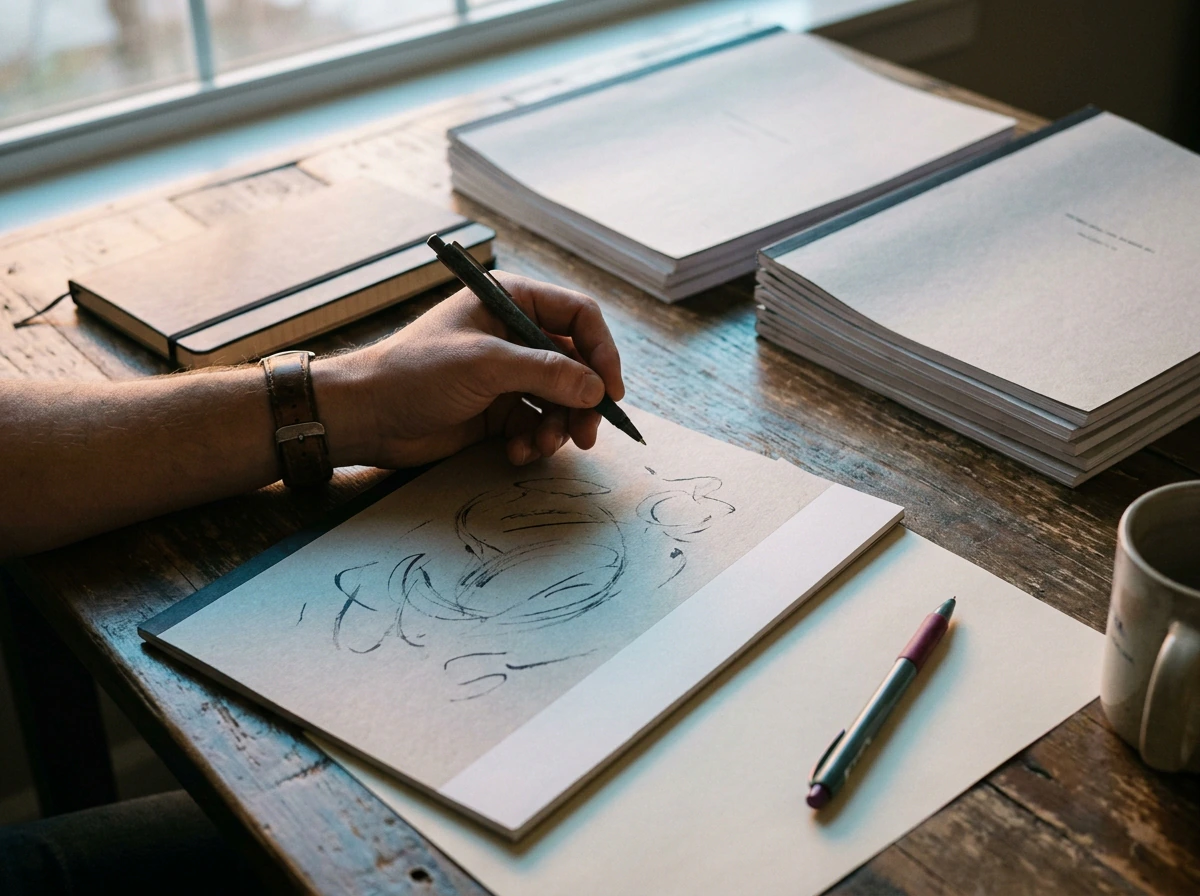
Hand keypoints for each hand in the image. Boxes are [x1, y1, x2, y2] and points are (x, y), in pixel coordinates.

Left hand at [313, 273, 625, 468]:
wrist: (366, 416)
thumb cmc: (414, 373)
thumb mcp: (485, 365)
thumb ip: (545, 373)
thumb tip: (596, 389)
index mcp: (511, 301)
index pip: (578, 316)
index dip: (601, 352)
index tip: (610, 391)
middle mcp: (514, 334)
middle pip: (575, 364)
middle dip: (582, 401)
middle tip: (585, 435)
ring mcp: (506, 374)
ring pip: (560, 399)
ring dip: (559, 427)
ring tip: (541, 446)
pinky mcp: (497, 409)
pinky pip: (537, 424)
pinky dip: (535, 441)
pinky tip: (517, 453)